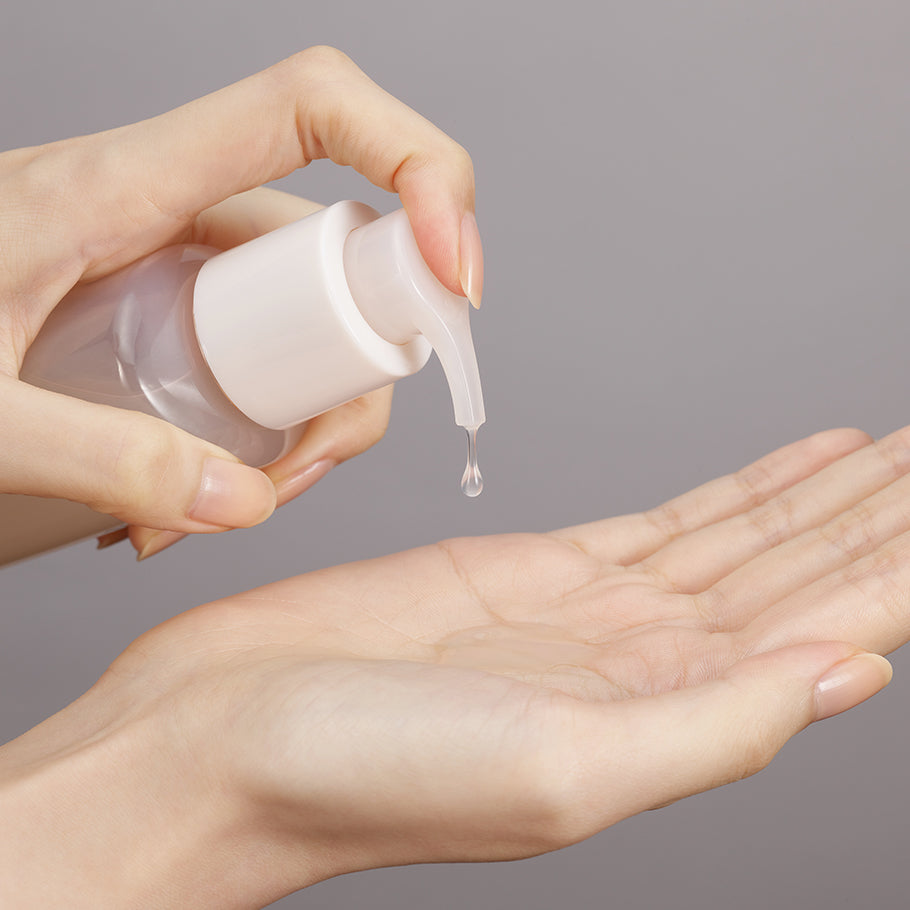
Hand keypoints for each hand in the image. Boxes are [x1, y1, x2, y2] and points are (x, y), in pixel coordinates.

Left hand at [0, 47, 481, 557]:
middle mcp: (175, 205)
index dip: (418, 167)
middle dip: (358, 371)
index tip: (454, 275)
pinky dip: (275, 421)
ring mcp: (183, 254)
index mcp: (127, 183)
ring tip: (239, 497)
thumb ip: (104, 457)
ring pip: (318, 312)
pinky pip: (273, 342)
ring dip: (315, 416)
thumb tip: (239, 506)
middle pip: (344, 251)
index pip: (315, 106)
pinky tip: (216, 482)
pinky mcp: (178, 296)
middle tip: (297, 470)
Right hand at [1, 426, 902, 906]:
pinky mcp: (531, 567)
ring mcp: (590, 610)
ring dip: (821, 496)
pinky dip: (735, 489)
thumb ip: (713, 725)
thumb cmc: (359, 774)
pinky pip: (663, 519)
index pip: (823, 626)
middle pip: (797, 574)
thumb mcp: (558, 769)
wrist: (224, 738)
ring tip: (891, 454)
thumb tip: (851, 674)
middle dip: (877, 517)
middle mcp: (642, 664)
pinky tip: (788, 467)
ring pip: (741, 539)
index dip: (894, 565)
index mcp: (662, 717)